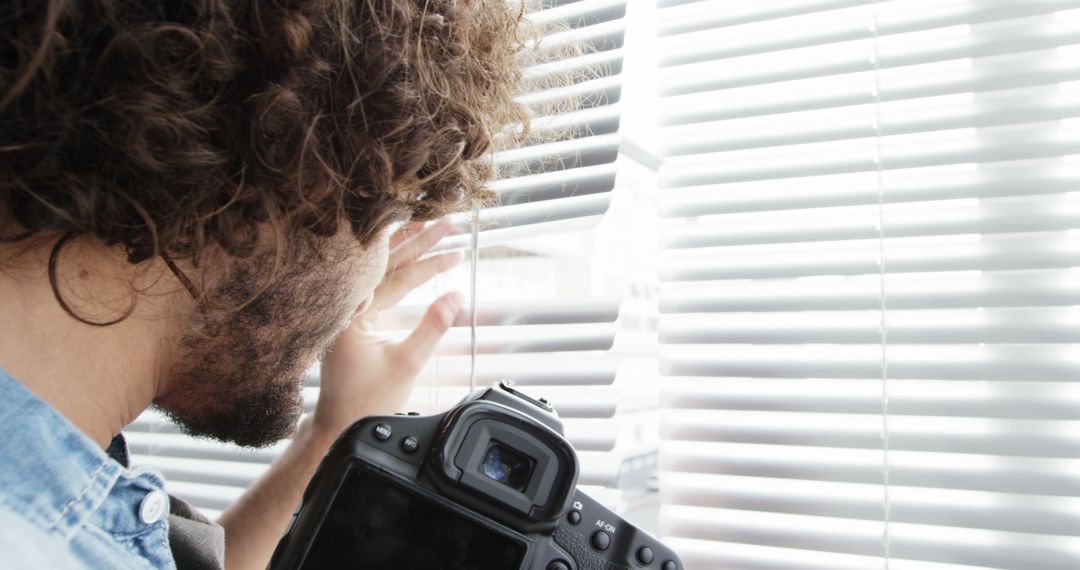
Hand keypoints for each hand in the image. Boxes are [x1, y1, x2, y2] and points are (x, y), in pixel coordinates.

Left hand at [312, 220, 464, 439]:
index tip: (457, 250)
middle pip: (385, 262)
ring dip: (406, 246)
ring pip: (378, 267)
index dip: (431, 263)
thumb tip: (456, 295)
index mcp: (351, 315)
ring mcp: (344, 309)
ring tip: (428, 223)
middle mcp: (343, 306)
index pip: (398, 278)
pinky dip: (393, 263)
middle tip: (447, 221)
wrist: (339, 423)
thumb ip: (432, 326)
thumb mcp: (407, 364)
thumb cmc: (368, 401)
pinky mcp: (349, 314)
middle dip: (419, 241)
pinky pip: (372, 279)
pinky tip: (405, 250)